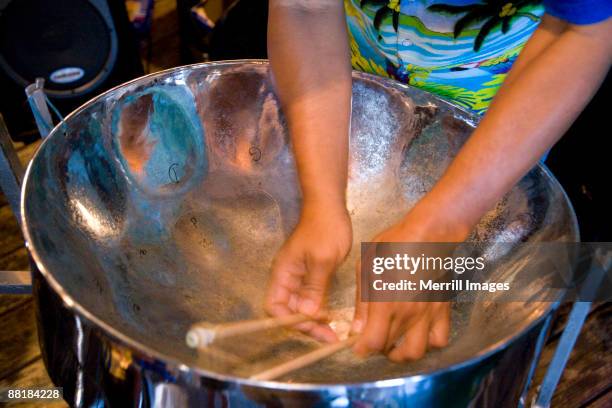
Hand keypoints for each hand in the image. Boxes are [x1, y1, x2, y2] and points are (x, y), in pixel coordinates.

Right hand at [265, 202, 351, 341]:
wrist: (330, 205)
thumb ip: (314, 287)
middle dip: (305, 325)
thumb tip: (308, 314)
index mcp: (283, 273)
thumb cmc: (324, 228)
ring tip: (333, 330)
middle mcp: (287, 277)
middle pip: (288, 310)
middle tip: (328, 335)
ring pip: (301, 306)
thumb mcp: (322, 260)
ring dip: (314, 319)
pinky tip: (333, 316)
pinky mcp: (312, 274)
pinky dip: (320, 308)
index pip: (275, 306)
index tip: (313, 327)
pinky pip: (311, 297)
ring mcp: (299, 276)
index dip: (290, 321)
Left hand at [352, 205, 469, 360]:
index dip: (362, 349)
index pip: (373, 342)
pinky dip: (428, 344)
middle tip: (373, 338)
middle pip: (391, 349)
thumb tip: (357, 328)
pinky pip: (439, 340)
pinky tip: (418, 333)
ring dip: (402, 353)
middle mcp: (407, 313)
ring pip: (416, 352)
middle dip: (378, 349)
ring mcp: (427, 314)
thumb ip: (362, 302)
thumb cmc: (393, 245)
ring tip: (395, 343)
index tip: (357, 346)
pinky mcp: (442, 310)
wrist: (429, 234)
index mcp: (386, 303)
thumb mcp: (367, 267)